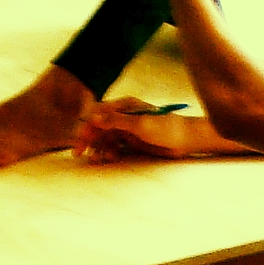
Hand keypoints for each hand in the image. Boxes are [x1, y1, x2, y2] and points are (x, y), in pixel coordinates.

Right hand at [73, 98, 192, 164]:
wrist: (185, 140)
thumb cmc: (165, 128)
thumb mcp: (140, 124)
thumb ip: (116, 121)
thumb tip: (93, 117)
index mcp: (124, 106)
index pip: (97, 112)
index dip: (86, 125)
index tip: (79, 140)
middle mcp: (123, 116)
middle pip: (97, 126)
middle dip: (87, 139)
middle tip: (78, 153)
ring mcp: (126, 129)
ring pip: (103, 137)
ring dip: (97, 147)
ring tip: (96, 159)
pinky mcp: (131, 141)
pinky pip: (113, 146)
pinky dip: (108, 152)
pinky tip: (109, 158)